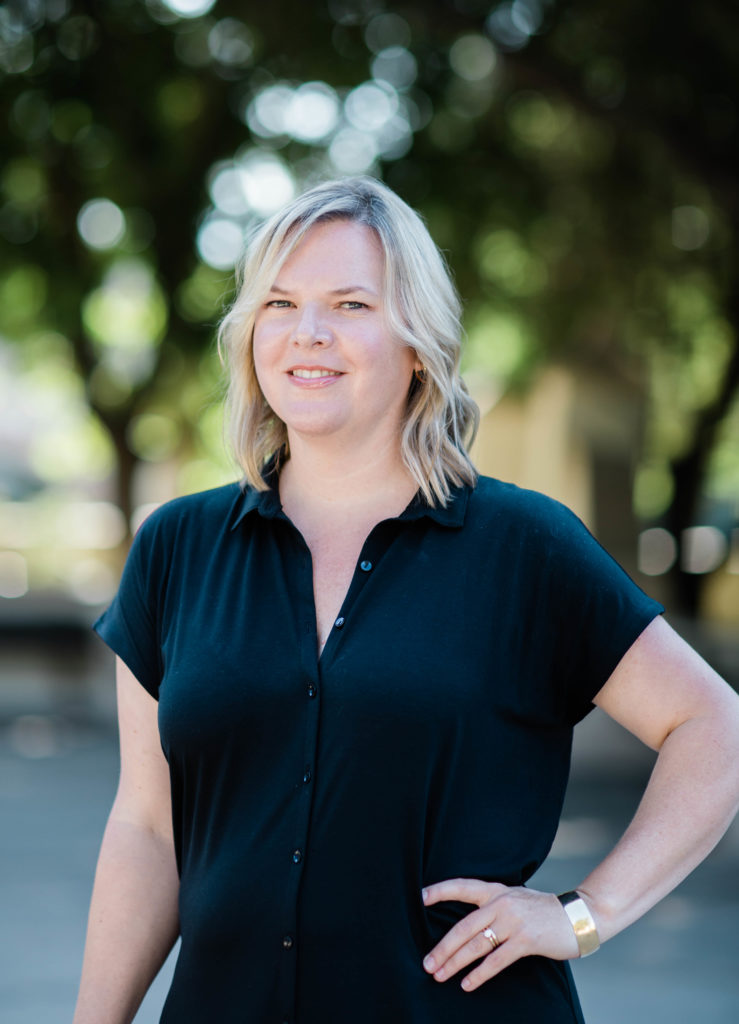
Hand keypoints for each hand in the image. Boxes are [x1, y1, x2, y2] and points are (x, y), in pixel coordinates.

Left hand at [421, 878, 579, 991]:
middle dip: (443, 947)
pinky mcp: (526, 940)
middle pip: (463, 926)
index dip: (441, 891)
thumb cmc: (544, 911)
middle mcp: (501, 902)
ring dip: (455, 962)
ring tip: (440, 975)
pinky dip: (479, 974)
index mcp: (497, 890)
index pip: (463, 887)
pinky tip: (468, 984)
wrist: (579, 914)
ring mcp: (513, 921)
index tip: (420, 898)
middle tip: (427, 963)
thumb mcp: (516, 900)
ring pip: (476, 944)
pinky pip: (496, 960)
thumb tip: (469, 926)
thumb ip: (494, 907)